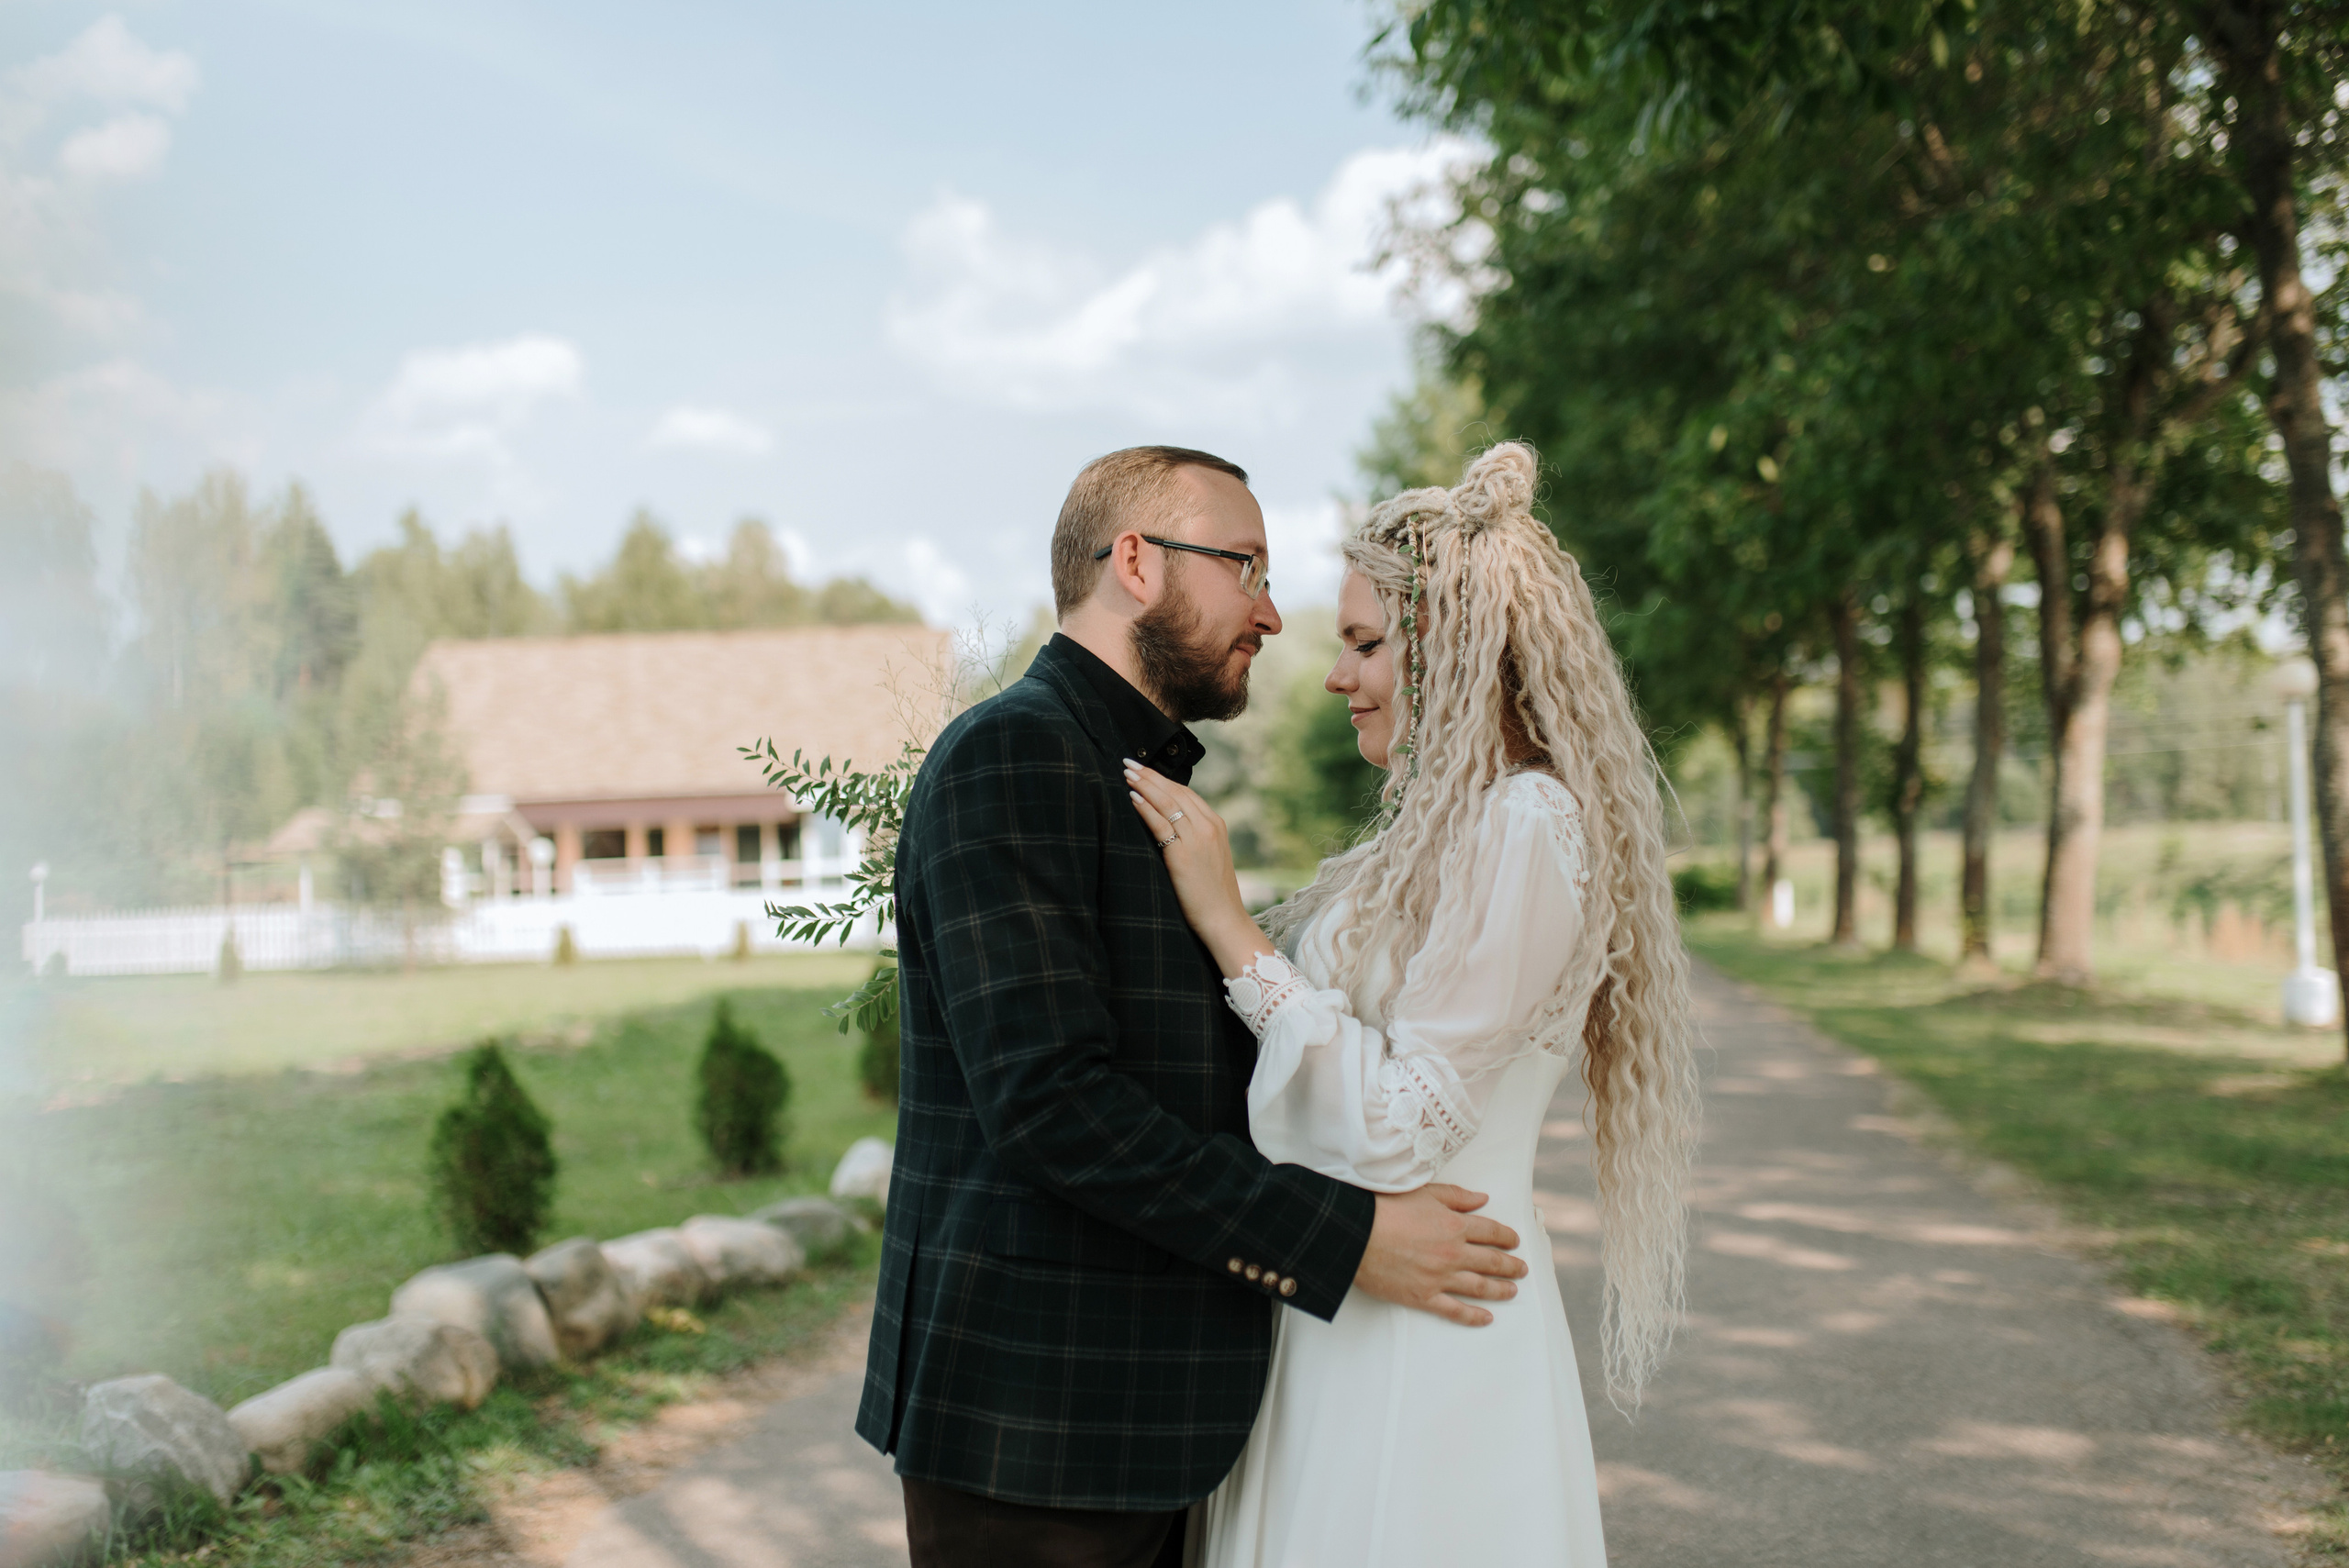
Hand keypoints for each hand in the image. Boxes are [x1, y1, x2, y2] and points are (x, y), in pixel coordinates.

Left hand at [1124, 762, 1269, 974]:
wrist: (1224, 919)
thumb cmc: (1213, 894)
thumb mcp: (1209, 857)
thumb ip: (1194, 837)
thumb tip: (1170, 826)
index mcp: (1216, 824)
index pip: (1186, 792)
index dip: (1162, 779)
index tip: (1144, 769)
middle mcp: (1208, 826)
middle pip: (1175, 792)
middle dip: (1150, 775)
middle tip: (1128, 762)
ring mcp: (1197, 839)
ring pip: (1167, 803)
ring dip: (1145, 785)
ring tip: (1126, 774)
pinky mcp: (1183, 855)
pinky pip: (1161, 824)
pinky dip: (1146, 808)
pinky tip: (1132, 797)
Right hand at [1353, 1184, 1527, 1327]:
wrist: (1356, 1234)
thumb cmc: (1385, 1208)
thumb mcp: (1424, 1192)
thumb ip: (1456, 1196)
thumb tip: (1482, 1199)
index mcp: (1455, 1225)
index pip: (1491, 1232)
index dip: (1507, 1237)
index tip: (1515, 1241)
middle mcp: (1453, 1253)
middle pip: (1491, 1261)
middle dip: (1511, 1265)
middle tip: (1522, 1269)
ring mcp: (1440, 1278)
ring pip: (1479, 1287)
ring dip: (1500, 1289)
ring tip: (1512, 1291)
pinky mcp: (1424, 1297)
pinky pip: (1455, 1310)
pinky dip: (1473, 1316)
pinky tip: (1486, 1318)